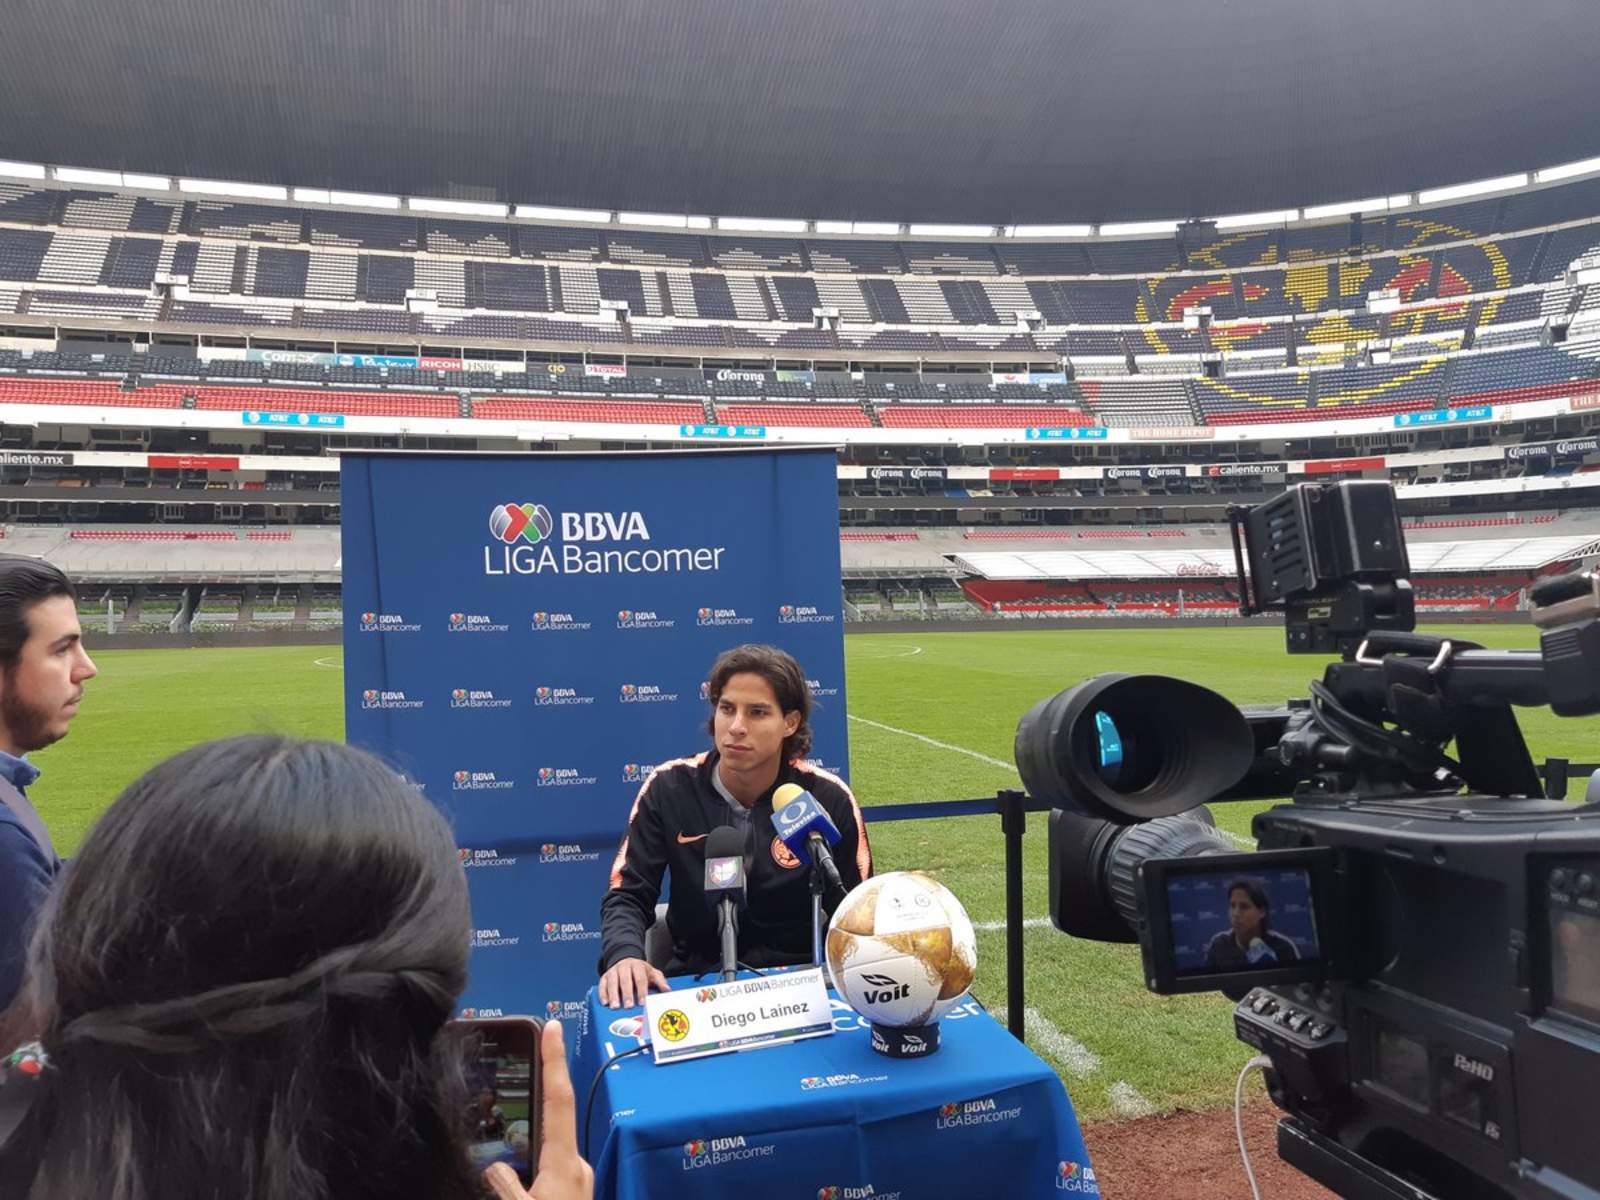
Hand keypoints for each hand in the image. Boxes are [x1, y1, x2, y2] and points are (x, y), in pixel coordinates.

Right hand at [483, 1020, 593, 1199]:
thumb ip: (504, 1186)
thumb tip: (493, 1167)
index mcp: (565, 1165)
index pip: (559, 1100)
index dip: (555, 1061)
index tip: (553, 1029)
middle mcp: (576, 1167)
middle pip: (550, 1125)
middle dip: (528, 1115)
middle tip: (508, 1115)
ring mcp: (578, 1180)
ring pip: (548, 1152)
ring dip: (527, 1153)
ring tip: (512, 1180)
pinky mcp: (575, 1193)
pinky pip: (551, 1171)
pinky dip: (534, 1170)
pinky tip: (520, 1190)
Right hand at [597, 957, 667, 1007]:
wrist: (626, 960)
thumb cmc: (641, 971)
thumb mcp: (652, 973)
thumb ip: (660, 981)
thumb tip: (667, 991)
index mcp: (637, 966)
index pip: (640, 978)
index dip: (641, 990)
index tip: (642, 1001)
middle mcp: (624, 967)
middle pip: (625, 980)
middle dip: (627, 994)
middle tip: (628, 1006)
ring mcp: (613, 971)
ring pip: (612, 982)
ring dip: (613, 995)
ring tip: (615, 1006)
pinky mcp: (605, 976)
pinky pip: (602, 984)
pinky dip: (603, 993)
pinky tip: (605, 1002)